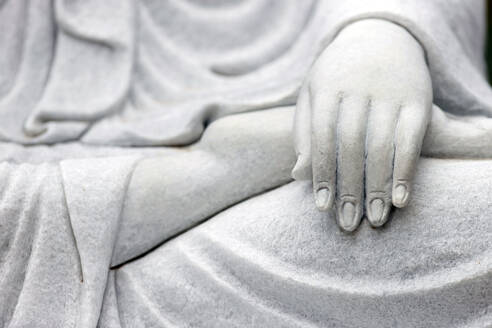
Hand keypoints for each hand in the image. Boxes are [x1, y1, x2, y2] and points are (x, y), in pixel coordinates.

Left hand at [292, 19, 431, 230]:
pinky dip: (406, 171)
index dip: (321, 173)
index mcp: (328, 87)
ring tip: (375, 219)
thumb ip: (303, 132)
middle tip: (347, 223)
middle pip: (352, 146)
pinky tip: (401, 199)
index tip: (322, 206)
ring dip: (378, 187)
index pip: (322, 136)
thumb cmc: (337, 75)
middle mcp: (359, 89)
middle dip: (349, 188)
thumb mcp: (312, 94)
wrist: (380, 37)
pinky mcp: (419, 99)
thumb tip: (297, 175)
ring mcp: (391, 93)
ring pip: (382, 146)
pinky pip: (412, 139)